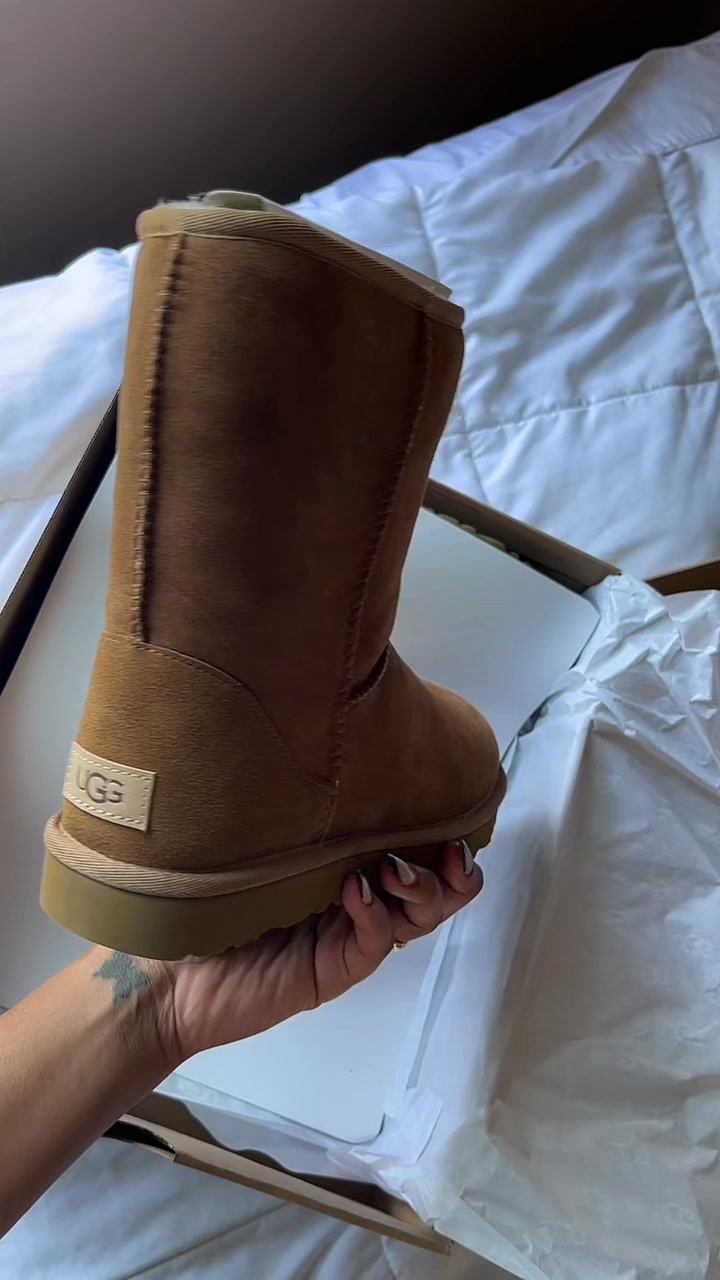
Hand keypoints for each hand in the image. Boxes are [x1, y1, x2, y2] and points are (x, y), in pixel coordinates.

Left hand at [152, 839, 481, 1063]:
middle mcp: (358, 900)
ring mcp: (347, 937)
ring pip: (416, 918)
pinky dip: (375, 914)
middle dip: (452, 870)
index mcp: (348, 865)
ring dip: (422, 890)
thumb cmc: (205, 891)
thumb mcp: (259, 841)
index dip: (443, 834)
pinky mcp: (331, 970)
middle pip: (434, 890)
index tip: (450, 807)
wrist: (165, 969)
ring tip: (393, 868)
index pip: (414, 850)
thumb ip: (297, 812)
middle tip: (444, 850)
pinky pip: (373, 944)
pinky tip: (357, 890)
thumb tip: (331, 752)